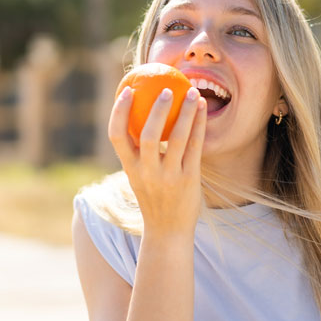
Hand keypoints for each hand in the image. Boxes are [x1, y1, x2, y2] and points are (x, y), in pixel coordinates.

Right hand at [108, 85, 206, 237]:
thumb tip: (141, 113)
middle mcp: (147, 172)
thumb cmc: (153, 196)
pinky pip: (196, 146)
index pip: (116, 135)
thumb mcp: (138, 175)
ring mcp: (169, 177)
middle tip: (167, 89)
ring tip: (193, 92)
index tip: (127, 90)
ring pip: (178, 138)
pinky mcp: (189, 179)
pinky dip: (199, 124)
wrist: (168, 231)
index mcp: (130, 168)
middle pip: (149, 135)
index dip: (119, 111)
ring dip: (186, 112)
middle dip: (157, 109)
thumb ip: (138, 150)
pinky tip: (203, 109)